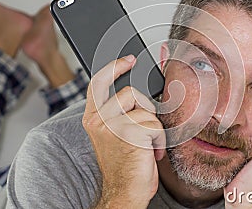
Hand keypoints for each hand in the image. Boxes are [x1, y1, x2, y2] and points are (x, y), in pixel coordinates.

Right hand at [82, 55, 165, 208]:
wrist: (125, 192)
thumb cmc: (124, 163)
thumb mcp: (115, 133)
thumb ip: (118, 112)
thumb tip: (135, 93)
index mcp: (92, 118)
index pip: (98, 82)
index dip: (114, 67)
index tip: (128, 60)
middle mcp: (98, 120)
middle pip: (130, 92)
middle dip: (146, 108)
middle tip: (146, 126)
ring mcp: (111, 126)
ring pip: (146, 109)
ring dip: (153, 127)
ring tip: (146, 144)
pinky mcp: (128, 134)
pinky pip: (154, 124)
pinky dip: (159, 139)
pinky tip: (150, 152)